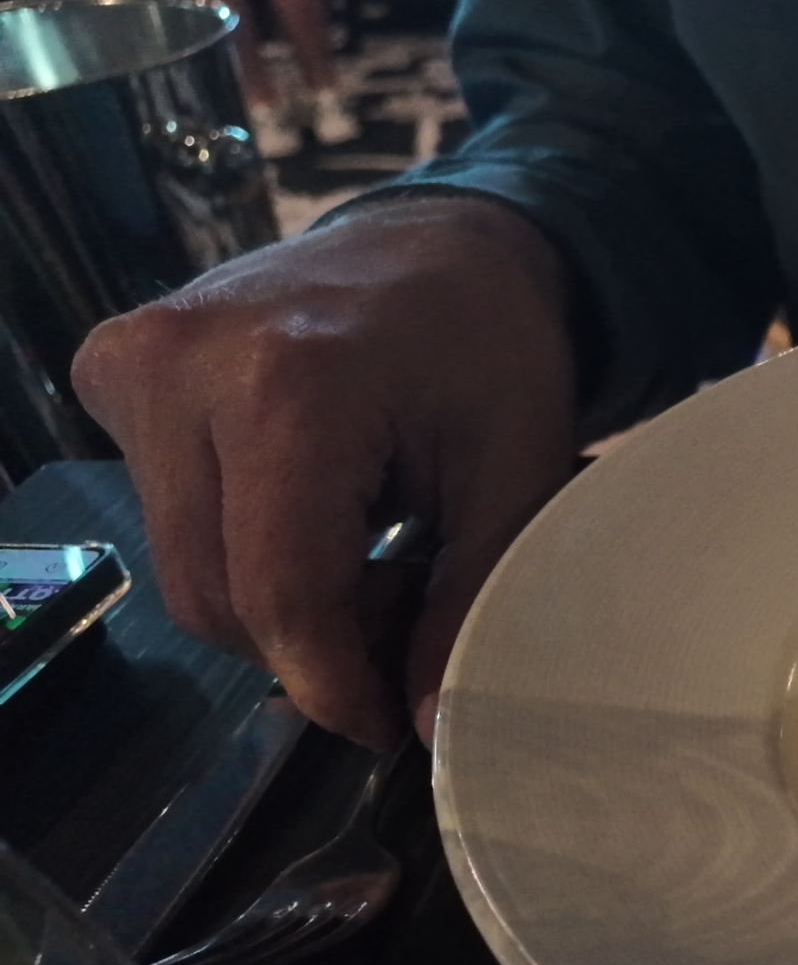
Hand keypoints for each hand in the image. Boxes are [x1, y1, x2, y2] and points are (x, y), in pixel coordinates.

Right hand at [72, 196, 577, 748]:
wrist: (437, 240)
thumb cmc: (490, 347)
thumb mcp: (518, 476)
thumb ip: (469, 602)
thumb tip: (425, 725)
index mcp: (290, 382)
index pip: (280, 593)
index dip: (334, 683)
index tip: (388, 724)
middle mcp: (182, 364)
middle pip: (216, 595)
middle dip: (311, 646)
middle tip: (403, 631)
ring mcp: (132, 362)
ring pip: (183, 569)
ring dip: (276, 603)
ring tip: (376, 562)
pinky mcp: (113, 372)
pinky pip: (165, 515)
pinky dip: (242, 549)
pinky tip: (322, 517)